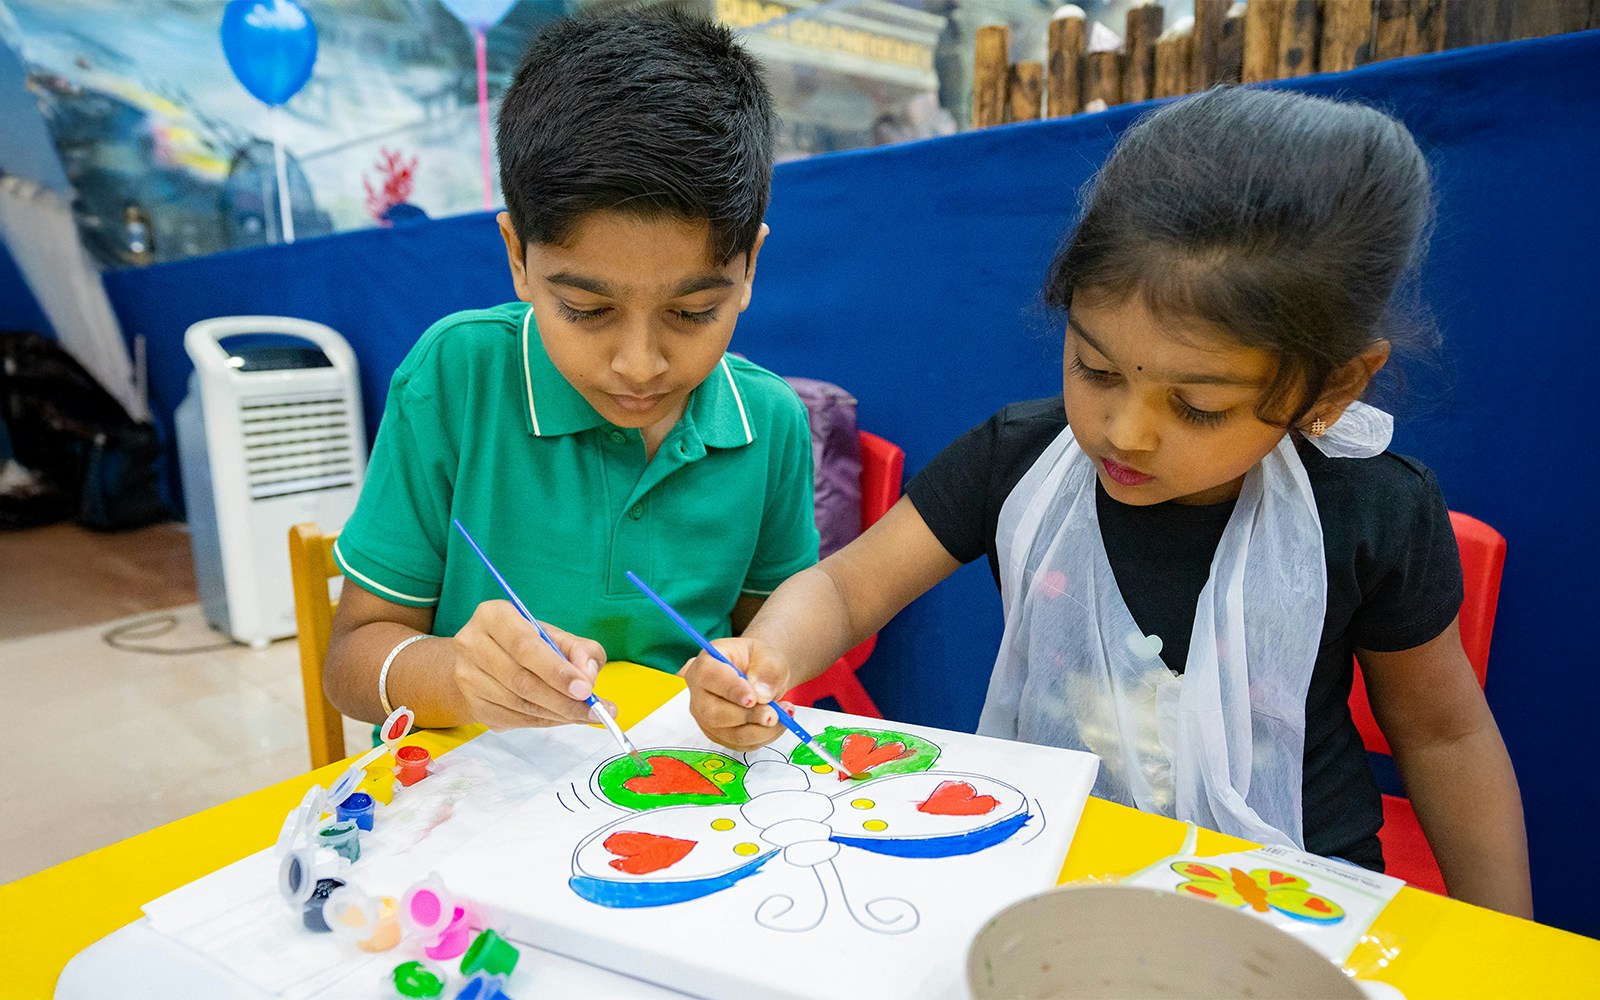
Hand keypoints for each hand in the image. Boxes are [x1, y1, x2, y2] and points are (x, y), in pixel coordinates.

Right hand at [450, 600, 614, 730]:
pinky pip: (513, 720)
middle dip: (563, 700)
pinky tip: (562, 718)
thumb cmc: (526, 643)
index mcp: (493, 616)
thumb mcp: (555, 636)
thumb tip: (587, 676)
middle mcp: (472, 644)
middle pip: (522, 681)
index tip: (585, 689)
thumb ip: (580, 650)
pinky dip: (543, 722)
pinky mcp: (472, 704)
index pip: (525, 647)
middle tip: (594, 710)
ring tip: (584, 715)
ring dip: (557, 714)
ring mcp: (467, 677)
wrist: (486, 659)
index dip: (557, 671)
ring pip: (519, 704)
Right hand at [683, 637, 794, 750]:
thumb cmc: (760, 658)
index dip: (731, 689)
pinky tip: (778, 723)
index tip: (753, 699)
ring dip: (761, 730)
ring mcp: (707, 718)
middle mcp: (700, 693)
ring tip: (784, 714)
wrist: (764, 673)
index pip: (709, 677)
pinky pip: (742, 744)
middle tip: (774, 714)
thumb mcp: (769, 655)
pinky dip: (764, 737)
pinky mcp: (721, 735)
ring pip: (730, 734)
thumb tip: (762, 695)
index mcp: (705, 663)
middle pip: (714, 713)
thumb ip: (767, 670)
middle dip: (748, 716)